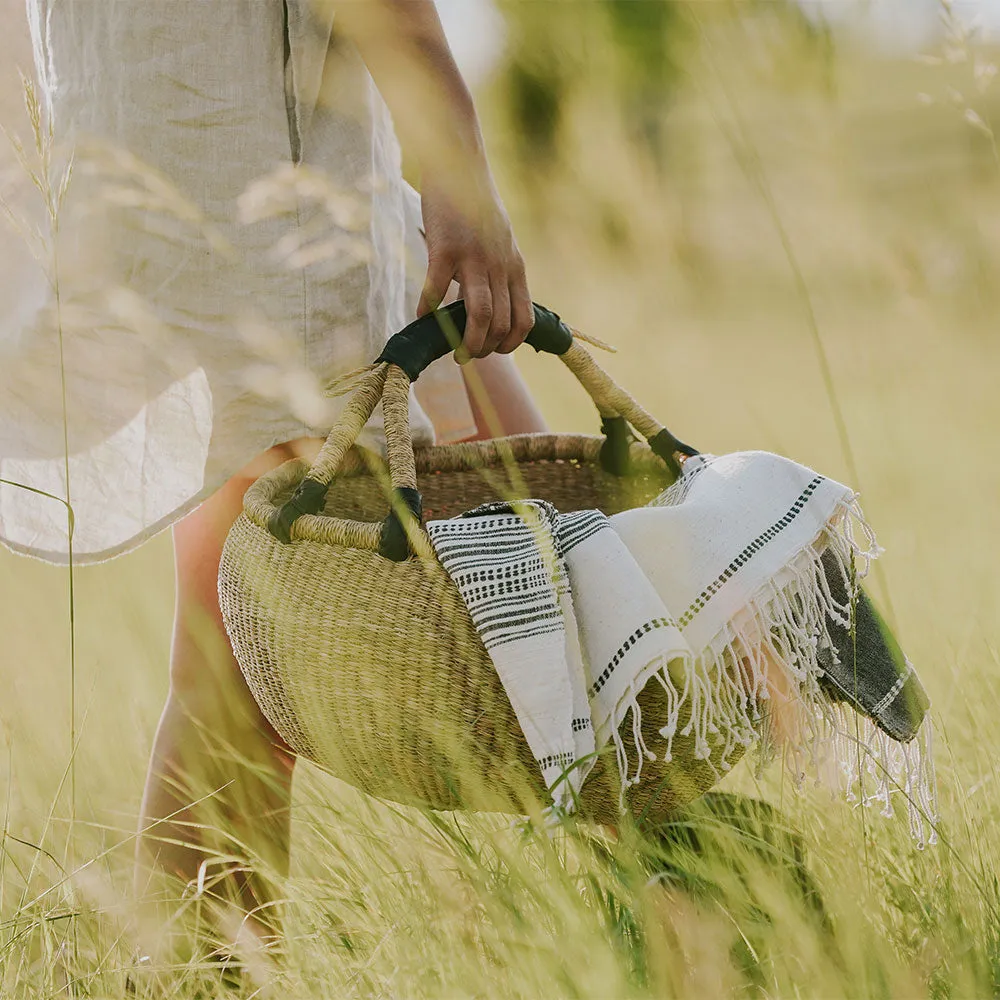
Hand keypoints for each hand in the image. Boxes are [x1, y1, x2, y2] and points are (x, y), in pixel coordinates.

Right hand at [416, 175, 533, 359]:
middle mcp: (499, 266)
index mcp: (515, 267)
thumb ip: (501, 272)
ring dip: (467, 341)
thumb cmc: (477, 207)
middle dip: (486, 349)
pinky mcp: (445, 248)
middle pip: (500, 323)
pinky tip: (420, 318)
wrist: (460, 165)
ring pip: (479, 314)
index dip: (512, 343)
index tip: (496, 350)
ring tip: (455, 352)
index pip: (524, 319)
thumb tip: (494, 304)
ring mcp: (473, 257)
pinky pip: (436, 289)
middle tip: (468, 355)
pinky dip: (428, 310)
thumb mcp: (502, 241)